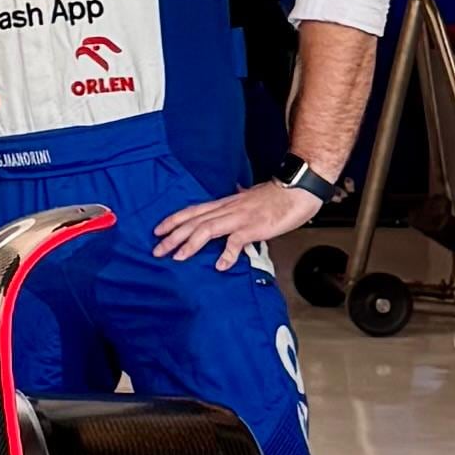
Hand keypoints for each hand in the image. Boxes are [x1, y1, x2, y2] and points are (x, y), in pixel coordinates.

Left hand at [151, 178, 324, 271]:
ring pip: (207, 229)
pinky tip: (220, 265)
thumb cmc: (275, 195)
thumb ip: (236, 204)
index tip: (157, 230)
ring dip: (190, 244)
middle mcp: (228, 209)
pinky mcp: (254, 227)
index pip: (193, 211)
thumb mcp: (249, 198)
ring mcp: (240, 218)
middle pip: (194, 222)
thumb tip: (229, 203)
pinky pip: (237, 241)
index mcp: (225, 204)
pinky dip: (227, 254)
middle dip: (173, 236)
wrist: (297, 189)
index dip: (174, 220)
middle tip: (157, 250)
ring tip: (178, 258)